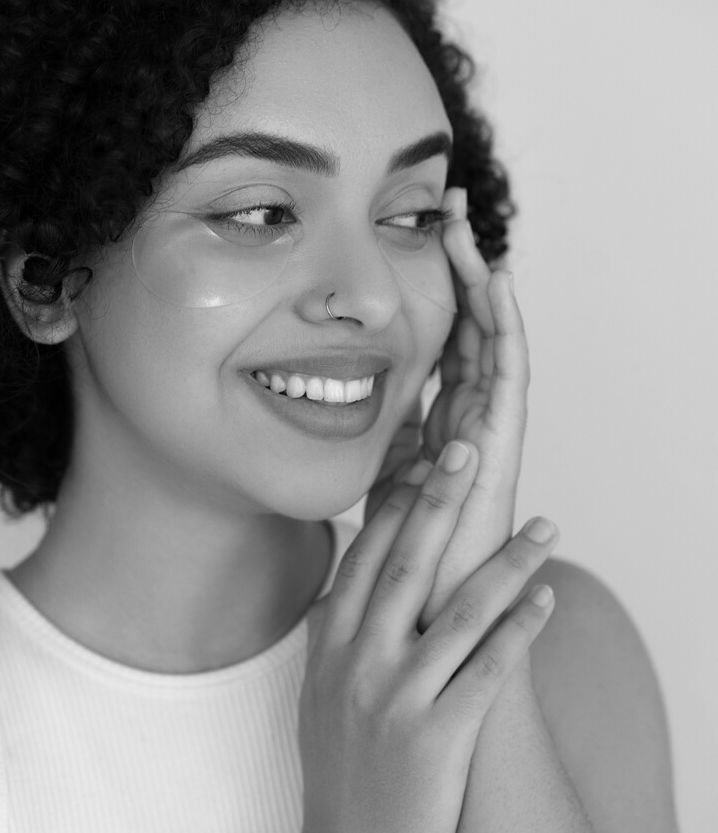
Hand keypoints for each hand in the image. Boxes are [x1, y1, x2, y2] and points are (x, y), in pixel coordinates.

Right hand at [298, 444, 558, 832]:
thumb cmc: (339, 777)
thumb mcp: (316, 696)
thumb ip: (330, 636)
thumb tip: (343, 584)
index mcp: (330, 646)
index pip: (365, 556)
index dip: (396, 502)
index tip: (421, 458)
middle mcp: (358, 663)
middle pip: (406, 564)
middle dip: (440, 500)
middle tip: (468, 449)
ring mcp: (396, 699)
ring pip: (458, 610)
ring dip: (507, 561)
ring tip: (545, 524)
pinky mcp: (436, 738)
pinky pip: (487, 670)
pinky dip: (520, 629)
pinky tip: (545, 598)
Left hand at [365, 189, 528, 630]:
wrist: (425, 621)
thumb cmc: (399, 567)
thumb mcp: (372, 487)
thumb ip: (366, 447)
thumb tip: (322, 407)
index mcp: (441, 426)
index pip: (445, 342)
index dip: (435, 291)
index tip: (415, 238)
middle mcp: (469, 420)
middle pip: (471, 329)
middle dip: (461, 269)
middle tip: (449, 211)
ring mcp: (489, 431)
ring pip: (493, 340)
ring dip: (483, 283)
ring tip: (469, 230)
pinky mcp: (501, 447)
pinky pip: (509, 375)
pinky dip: (504, 327)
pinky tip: (493, 283)